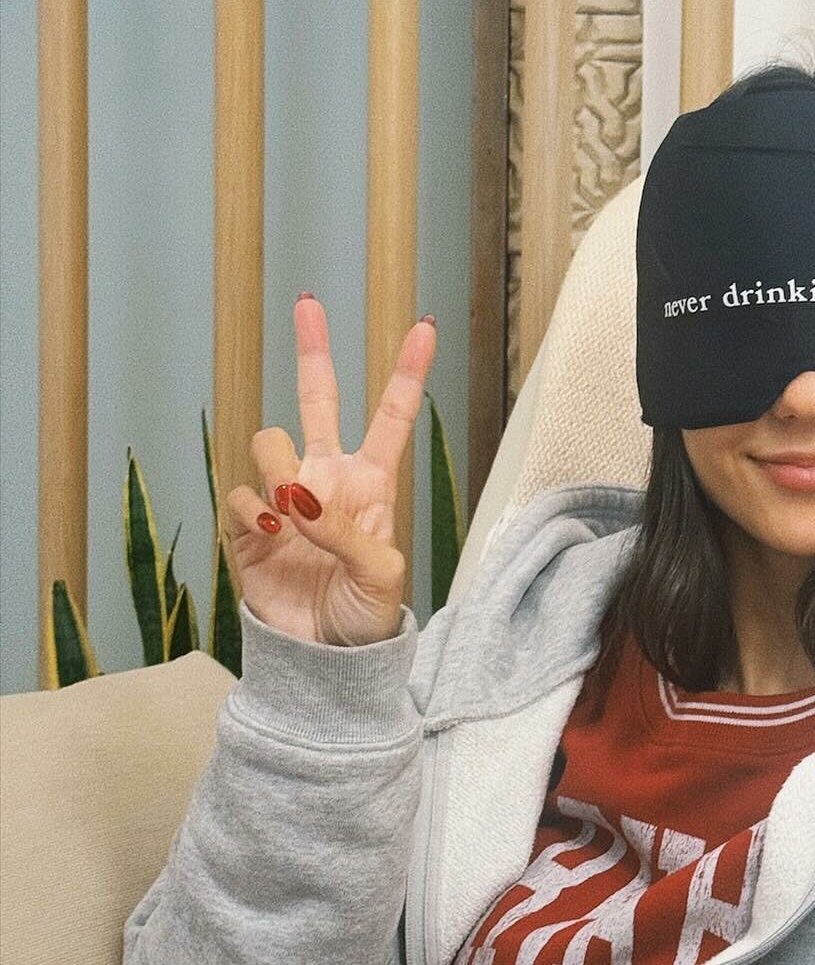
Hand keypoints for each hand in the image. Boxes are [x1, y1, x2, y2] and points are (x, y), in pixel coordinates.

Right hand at [224, 295, 437, 645]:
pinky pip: (240, 493)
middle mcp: (327, 478)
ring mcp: (285, 497)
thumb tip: (299, 497)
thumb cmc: (368, 617)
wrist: (324, 660)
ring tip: (291, 508)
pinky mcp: (247, 526)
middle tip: (308, 303)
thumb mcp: (380, 575)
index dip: (408, 372)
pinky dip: (251, 508)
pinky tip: (269, 532)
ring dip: (277, 464)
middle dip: (313, 350)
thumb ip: (346, 531)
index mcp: (373, 483)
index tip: (424, 325)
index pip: (392, 416)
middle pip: (318, 398)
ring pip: (269, 441)